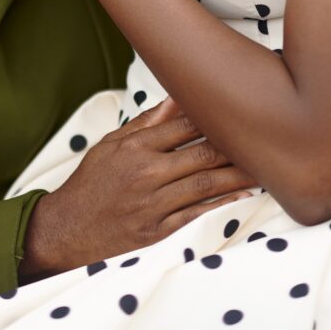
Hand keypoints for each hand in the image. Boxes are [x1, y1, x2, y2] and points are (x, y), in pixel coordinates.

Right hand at [19, 98, 255, 278]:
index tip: (238, 111)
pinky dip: (224, 203)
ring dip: (238, 174)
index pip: (184, 125)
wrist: (66, 231)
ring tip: (265, 165)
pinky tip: (243, 194)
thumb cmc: (92, 184)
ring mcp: (153, 204)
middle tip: (264, 137)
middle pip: (202, 153)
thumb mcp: (111, 145)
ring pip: (206, 184)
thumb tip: (177, 97)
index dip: (214, 117)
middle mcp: (145, 173)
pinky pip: (198, 214)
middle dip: (236, 145)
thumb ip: (146, 124)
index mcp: (134, 147)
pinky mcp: (158, 232)